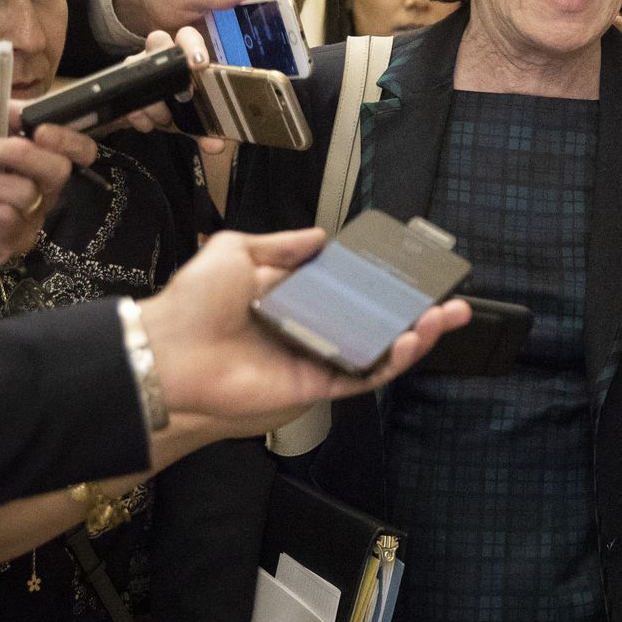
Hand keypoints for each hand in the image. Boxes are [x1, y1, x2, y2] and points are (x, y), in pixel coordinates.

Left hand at [0, 124, 95, 263]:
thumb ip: (1, 121)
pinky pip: (1, 222)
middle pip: (56, 170)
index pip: (82, 150)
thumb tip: (8, 111)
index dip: (68, 140)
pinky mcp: (16, 241)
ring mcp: (35, 217)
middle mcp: (49, 190)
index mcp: (46, 161)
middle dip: (19, 154)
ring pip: (23, 195)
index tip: (39, 131)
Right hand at [109, 28, 228, 154]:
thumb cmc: (184, 107)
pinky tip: (149, 125)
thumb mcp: (198, 119)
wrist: (158, 117)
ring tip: (166, 119)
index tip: (200, 65)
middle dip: (163, 58)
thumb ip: (209, 131)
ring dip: (153, 100)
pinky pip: (126, 94)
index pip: (187, 36)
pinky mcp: (123, 86)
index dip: (193, 46)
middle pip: (157, 40)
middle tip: (180, 89)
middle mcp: (160, 55)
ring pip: (137, 68)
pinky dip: (138, 114)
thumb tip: (216, 145)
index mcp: (185, 56)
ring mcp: (139, 67)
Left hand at [140, 229, 470, 431]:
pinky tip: (411, 340)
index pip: (351, 290)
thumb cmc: (195, 302)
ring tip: (444, 317)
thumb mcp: (237, 250)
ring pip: (378, 350)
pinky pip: (361, 375)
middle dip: (415, 312)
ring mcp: (316, 359)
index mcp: (293, 297)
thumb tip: (320, 236)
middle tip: (450, 299)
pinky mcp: (315, 385)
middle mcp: (310, 329)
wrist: (171, 351)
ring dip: (415, 335)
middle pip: (375, 322)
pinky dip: (389, 360)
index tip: (412, 268)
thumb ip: (282, 244)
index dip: (383, 282)